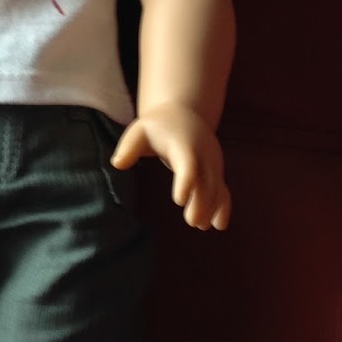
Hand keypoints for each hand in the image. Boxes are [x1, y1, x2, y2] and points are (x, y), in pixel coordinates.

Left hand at [110, 105, 230, 231]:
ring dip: (212, 207)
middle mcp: (204, 154)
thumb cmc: (157, 127)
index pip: (189, 164)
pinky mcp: (216, 171)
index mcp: (184, 145)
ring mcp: (213, 163)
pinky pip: (222, 189)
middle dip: (202, 201)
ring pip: (216, 187)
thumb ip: (129, 147)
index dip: (187, 181)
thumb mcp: (140, 131)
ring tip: (200, 225)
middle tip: (192, 222)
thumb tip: (117, 164)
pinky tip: (219, 226)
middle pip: (207, 180)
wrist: (183, 116)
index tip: (179, 200)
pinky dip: (223, 206)